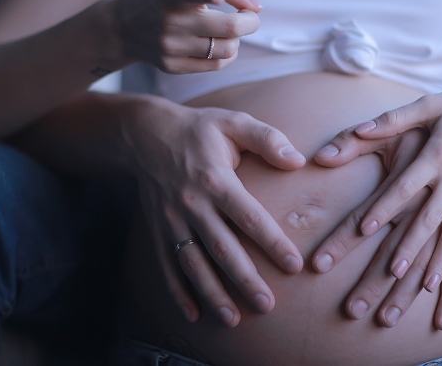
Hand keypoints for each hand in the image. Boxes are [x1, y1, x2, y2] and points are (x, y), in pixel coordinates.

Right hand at [103, 0, 262, 72]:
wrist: (122, 26)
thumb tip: (256, 7)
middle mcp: (169, 21)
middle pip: (229, 28)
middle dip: (250, 21)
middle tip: (249, 16)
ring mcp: (169, 47)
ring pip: (228, 49)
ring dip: (236, 39)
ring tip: (226, 29)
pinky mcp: (171, 66)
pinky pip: (217, 65)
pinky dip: (227, 54)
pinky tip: (218, 43)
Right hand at [124, 97, 306, 326]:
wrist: (144, 134)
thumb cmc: (199, 129)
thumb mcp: (234, 121)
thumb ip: (267, 138)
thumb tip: (297, 160)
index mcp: (216, 179)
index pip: (249, 216)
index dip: (272, 242)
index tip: (293, 265)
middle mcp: (192, 204)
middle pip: (222, 248)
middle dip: (245, 279)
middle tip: (267, 305)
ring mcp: (172, 220)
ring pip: (194, 263)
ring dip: (212, 293)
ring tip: (232, 319)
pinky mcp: (158, 229)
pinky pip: (166, 265)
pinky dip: (178, 291)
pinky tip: (192, 314)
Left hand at [314, 81, 441, 328]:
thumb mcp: (431, 104)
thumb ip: (394, 119)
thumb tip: (360, 128)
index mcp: (438, 154)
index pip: (406, 186)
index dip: (385, 206)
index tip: (365, 227)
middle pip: (430, 218)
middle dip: (411, 247)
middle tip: (392, 273)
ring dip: (441, 261)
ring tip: (426, 287)